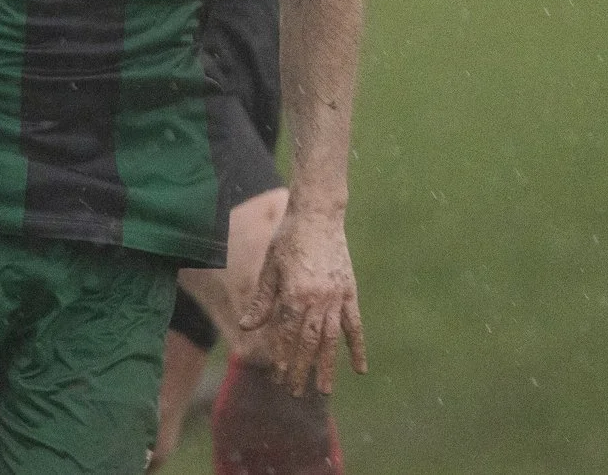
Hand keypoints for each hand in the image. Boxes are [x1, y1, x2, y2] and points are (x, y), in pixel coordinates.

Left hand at [237, 204, 365, 396]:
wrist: (318, 214)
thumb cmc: (288, 238)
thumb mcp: (270, 266)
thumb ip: (262, 300)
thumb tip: (248, 327)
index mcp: (293, 292)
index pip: (286, 333)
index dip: (281, 356)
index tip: (277, 377)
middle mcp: (316, 298)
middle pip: (307, 342)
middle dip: (300, 368)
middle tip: (294, 393)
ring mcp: (336, 296)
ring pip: (330, 339)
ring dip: (326, 366)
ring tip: (323, 390)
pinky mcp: (350, 291)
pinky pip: (355, 325)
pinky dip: (357, 347)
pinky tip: (359, 369)